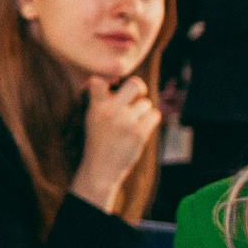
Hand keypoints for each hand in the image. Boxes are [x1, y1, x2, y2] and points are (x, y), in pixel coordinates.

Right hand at [69, 74, 159, 213]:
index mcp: (96, 106)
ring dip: (142, 110)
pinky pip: (154, 115)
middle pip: (135, 84)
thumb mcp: (92, 117)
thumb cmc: (98, 139)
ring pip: (146, 103)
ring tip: (132, 121)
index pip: (99, 80)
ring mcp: (127, 122)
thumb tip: (122, 81)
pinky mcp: (139, 133)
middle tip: (135, 96)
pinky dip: (150, 120)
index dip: (109, 80)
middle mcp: (112, 111)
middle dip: (139, 88)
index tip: (111, 87)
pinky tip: (140, 127)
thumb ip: (103, 100)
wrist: (101, 168)